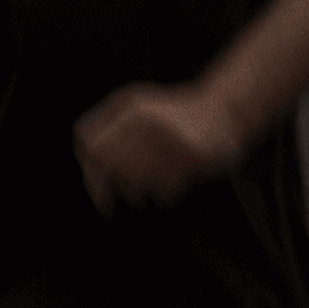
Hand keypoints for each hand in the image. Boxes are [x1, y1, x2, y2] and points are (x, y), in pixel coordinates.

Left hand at [73, 81, 249, 212]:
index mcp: (131, 108)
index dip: (87, 167)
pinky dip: (162, 193)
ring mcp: (171, 139)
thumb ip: (108, 125)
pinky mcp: (194, 158)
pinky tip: (170, 182)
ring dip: (135, 192)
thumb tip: (84, 156)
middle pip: (110, 167)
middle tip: (106, 202)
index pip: (92, 144)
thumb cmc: (174, 114)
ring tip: (142, 187)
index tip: (91, 183)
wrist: (224, 111)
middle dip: (105, 188)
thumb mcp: (138, 105)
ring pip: (135, 182)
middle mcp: (148, 121)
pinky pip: (162, 190)